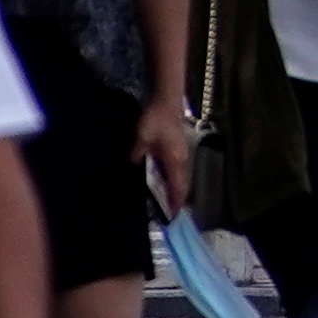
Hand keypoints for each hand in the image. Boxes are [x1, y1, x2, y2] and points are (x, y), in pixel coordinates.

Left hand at [137, 95, 196, 216]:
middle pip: (183, 185)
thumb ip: (137, 154)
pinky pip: (181, 173)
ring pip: (183, 179)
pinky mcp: (181, 151)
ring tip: (169, 204)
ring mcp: (183, 155)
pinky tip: (168, 186)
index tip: (172, 216)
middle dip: (178, 201)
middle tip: (170, 215)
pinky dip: (176, 183)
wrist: (167, 101)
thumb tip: (133, 166)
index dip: (175, 202)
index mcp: (174, 160)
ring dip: (178, 192)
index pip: (177, 186)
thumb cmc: (155, 120)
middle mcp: (182, 160)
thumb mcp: (141, 137)